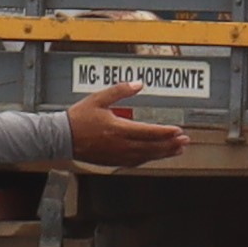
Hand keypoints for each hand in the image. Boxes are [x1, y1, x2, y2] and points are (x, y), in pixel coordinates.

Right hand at [63, 87, 188, 167]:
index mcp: (118, 129)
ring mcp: (117, 155)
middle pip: (151, 147)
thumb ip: (120, 90)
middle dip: (170, 144)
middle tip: (185, 141)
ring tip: (177, 149)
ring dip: (163, 153)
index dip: (165, 133)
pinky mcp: (113, 161)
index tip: (178, 131)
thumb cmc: (79, 118)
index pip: (148, 132)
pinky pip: (136, 162)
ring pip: (146, 157)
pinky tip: (156, 155)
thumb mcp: (99, 98)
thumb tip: (139, 84)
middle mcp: (120, 145)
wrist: (62, 138)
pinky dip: (149, 159)